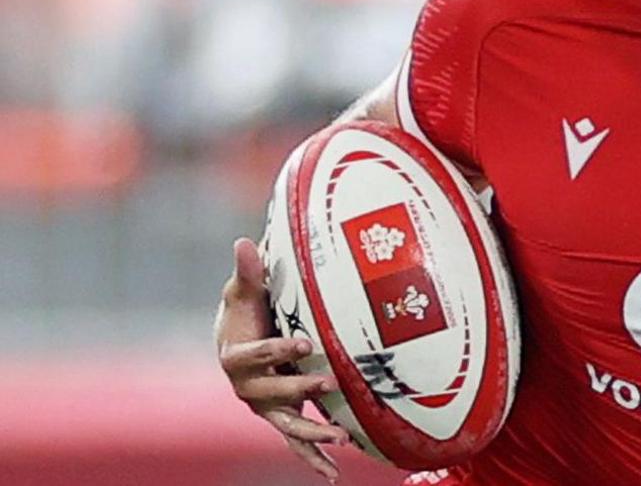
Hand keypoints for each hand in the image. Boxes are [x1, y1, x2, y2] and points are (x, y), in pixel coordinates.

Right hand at [216, 237, 350, 480]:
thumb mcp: (243, 291)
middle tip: (329, 384)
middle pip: (271, 395)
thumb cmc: (244, 310)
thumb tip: (244, 241)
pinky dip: (312, 459)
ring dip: (312, 435)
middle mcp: (247, 388)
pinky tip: (334, 475)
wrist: (239, 338)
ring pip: (286, 426)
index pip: (254, 356)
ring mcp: (265, 406)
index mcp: (235, 357)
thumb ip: (248, 272)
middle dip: (299, 390)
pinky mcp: (281, 416)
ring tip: (341, 439)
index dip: (276, 350)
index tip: (303, 341)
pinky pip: (295, 442)